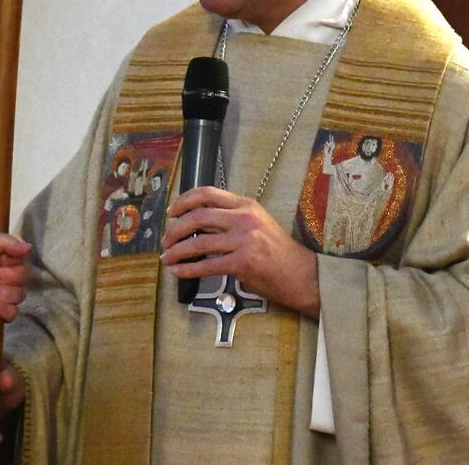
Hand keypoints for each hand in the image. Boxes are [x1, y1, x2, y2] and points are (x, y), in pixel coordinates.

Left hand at [0, 233, 31, 324]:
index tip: (1, 260)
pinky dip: (5, 309)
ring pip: (20, 294)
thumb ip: (5, 241)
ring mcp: (2, 296)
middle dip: (7, 277)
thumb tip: (28, 247)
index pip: (23, 259)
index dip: (14, 261)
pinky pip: (14, 313)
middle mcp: (5, 277)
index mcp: (1, 259)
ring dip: (2, 292)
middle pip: (25, 277)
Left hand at [159, 186, 319, 316]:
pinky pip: (207, 265)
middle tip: (165, 240)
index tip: (171, 212)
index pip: (207, 193)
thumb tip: (194, 225)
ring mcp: (244, 240)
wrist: (303, 275)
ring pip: (198, 242)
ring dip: (177, 251)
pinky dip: (188, 269)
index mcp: (246, 205)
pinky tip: (178, 272)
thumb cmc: (277, 252)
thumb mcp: (256, 224)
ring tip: (167, 257)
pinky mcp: (242, 263)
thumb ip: (228, 220)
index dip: (183, 201)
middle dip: (175, 229)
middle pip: (197, 216)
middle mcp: (244, 218)